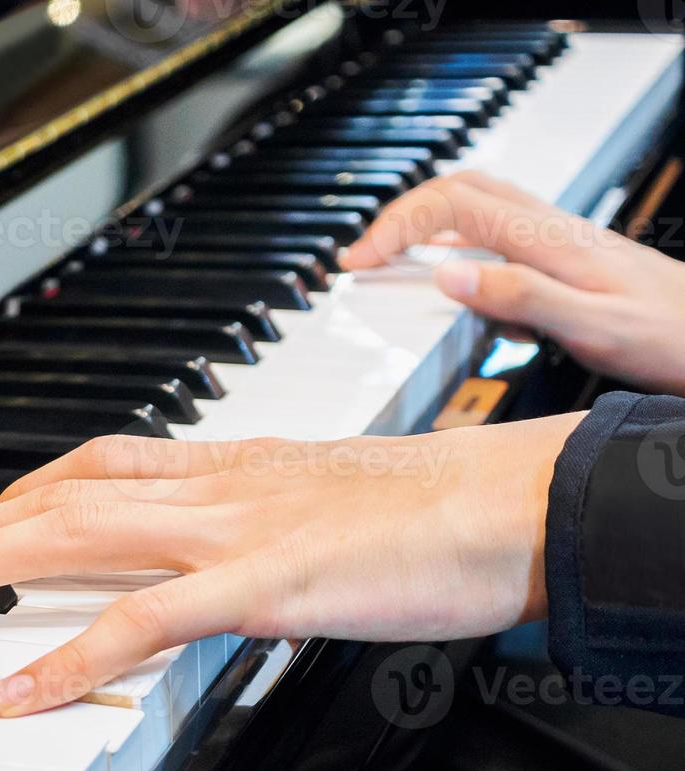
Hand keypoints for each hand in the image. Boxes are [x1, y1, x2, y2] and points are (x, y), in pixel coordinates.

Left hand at [0, 415, 581, 716]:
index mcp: (233, 468)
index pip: (104, 464)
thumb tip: (228, 550)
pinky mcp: (261, 583)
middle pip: (65, 496)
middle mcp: (216, 489)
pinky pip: (143, 623)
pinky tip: (18, 693)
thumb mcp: (325, 500)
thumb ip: (264, 518)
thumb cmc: (433, 509)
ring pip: (80, 536)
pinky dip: (70, 659)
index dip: (31, 488)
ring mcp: (232, 532)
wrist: (509, 502)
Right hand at [342, 170, 684, 395]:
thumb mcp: (593, 327)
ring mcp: (557, 240)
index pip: (452, 206)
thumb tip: (449, 276)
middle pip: (458, 190)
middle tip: (364, 254)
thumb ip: (520, 298)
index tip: (360, 261)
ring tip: (392, 260)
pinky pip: (497, 237)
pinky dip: (458, 251)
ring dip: (426, 226)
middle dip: (400, 215)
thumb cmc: (668, 336)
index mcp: (549, 240)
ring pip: (475, 207)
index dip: (396, 227)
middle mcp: (550, 230)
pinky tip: (455, 281)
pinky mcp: (562, 257)